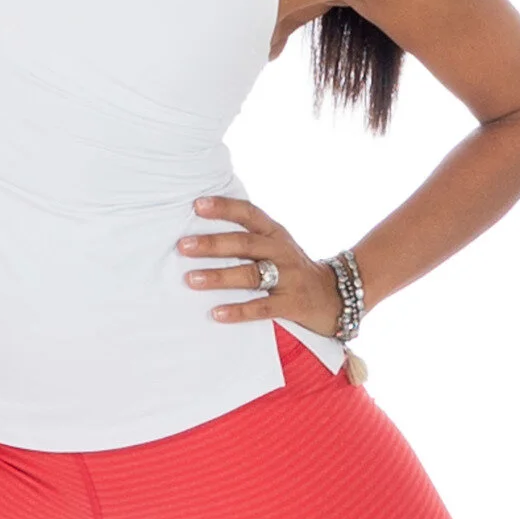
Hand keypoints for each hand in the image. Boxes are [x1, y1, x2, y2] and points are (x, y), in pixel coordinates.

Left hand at [175, 196, 346, 335]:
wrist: (336, 296)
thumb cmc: (293, 269)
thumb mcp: (277, 246)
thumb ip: (249, 238)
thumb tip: (201, 231)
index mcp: (275, 234)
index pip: (249, 214)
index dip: (224, 208)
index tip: (197, 205)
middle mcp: (281, 251)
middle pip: (245, 243)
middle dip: (212, 244)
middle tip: (183, 246)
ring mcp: (288, 277)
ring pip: (251, 274)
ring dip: (219, 276)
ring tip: (191, 279)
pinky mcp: (291, 304)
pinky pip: (262, 307)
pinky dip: (238, 310)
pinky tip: (216, 313)